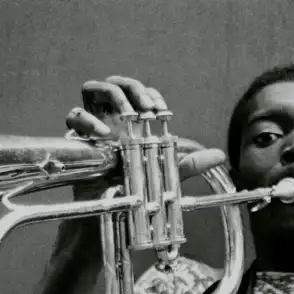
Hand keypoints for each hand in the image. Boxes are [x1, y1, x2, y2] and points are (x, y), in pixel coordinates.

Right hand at [64, 75, 226, 200]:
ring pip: (90, 89)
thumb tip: (220, 155)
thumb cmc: (136, 188)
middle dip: (132, 87)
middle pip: (115, 82)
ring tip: (127, 114)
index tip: (163, 111)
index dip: (150, 94)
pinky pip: (73, 117)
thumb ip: (191, 162)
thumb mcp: (167, 173)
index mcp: (130, 121)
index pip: (137, 91)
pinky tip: (104, 134)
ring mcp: (91, 125)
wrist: (112, 211)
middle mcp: (110, 117)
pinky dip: (88, 120)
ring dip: (111, 95)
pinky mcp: (77, 139)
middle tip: (147, 107)